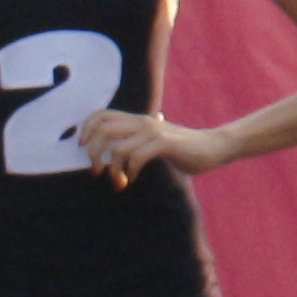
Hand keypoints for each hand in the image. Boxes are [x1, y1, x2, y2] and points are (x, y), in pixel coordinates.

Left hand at [78, 107, 219, 182]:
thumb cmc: (182, 148)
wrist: (212, 147)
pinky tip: (132, 180)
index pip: (101, 114)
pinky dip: (130, 172)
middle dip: (94, 153)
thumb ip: (135, 141)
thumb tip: (114, 149)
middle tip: (96, 171)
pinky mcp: (165, 144)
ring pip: (117, 149)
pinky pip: (137, 157)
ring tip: (118, 181)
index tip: (83, 148)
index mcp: (137, 120)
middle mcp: (142, 122)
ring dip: (113, 170)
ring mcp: (153, 132)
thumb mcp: (154, 141)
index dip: (86, 129)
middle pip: (102, 130)